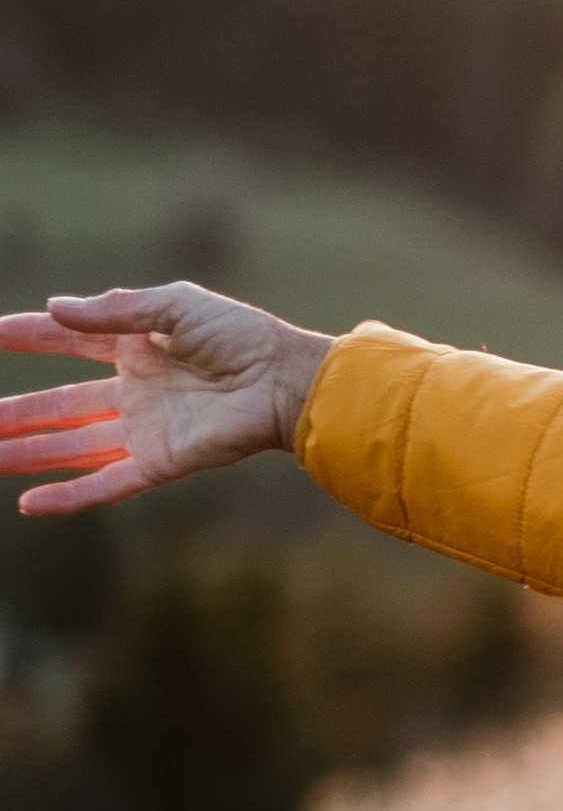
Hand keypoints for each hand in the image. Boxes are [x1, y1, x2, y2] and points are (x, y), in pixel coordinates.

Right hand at [0, 284, 335, 514]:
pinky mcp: (160, 461)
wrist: (287, 381)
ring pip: (70, 445)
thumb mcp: (175, 307)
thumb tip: (54, 308)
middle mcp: (135, 390)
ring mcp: (145, 428)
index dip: (27, 336)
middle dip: (14, 411)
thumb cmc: (242, 337)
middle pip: (59, 404)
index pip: (68, 341)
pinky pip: (106, 483)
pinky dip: (70, 496)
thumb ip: (115, 309)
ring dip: (26, 452)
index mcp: (137, 346)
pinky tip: (30, 504)